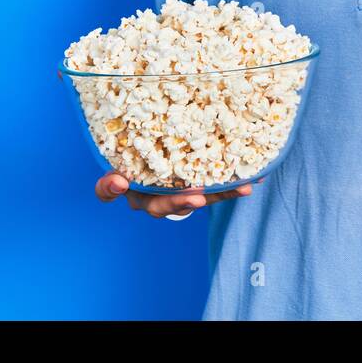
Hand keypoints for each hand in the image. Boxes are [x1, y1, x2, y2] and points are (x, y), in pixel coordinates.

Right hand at [95, 171, 263, 217]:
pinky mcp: (199, 194)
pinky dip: (234, 188)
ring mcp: (176, 197)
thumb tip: (118, 182)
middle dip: (179, 202)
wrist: (162, 167)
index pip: (108, 190)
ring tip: (240, 189)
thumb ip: (115, 169)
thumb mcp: (124, 157)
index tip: (120, 182)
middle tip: (195, 198)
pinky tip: (253, 181)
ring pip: (195, 200)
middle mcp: (149, 198)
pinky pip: (215, 193)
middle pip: (159, 205)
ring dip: (218, 195)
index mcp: (126, 186)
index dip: (112, 188)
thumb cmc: (139, 164)